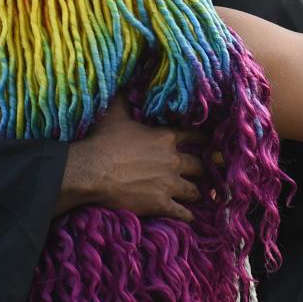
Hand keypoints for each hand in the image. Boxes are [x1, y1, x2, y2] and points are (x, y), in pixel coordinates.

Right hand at [55, 94, 205, 221]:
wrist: (92, 171)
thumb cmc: (103, 141)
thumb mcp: (114, 115)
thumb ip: (123, 99)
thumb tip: (122, 83)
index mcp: (165, 138)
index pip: (194, 136)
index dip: (203, 139)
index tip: (210, 143)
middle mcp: (173, 160)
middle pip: (199, 165)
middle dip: (201, 169)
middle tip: (203, 172)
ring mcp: (168, 184)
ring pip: (194, 190)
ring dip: (196, 192)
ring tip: (196, 195)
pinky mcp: (161, 204)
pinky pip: (182, 213)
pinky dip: (187, 215)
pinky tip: (190, 217)